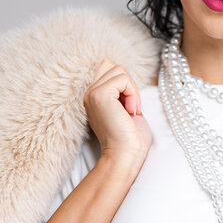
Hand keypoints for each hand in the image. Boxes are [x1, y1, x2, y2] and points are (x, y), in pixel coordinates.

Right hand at [83, 57, 152, 177]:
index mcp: (94, 97)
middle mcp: (89, 94)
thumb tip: (125, 75)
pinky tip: (130, 111)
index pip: (109, 69)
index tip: (130, 108)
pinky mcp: (100, 95)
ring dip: (132, 90)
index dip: (125, 84)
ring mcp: (92, 93)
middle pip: (113, 66)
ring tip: (130, 111)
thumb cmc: (130, 139)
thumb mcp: (126, 109)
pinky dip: (133, 93)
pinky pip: (123, 78)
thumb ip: (122, 91)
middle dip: (129, 84)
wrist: (125, 156)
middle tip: (131, 108)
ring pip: (119, 70)